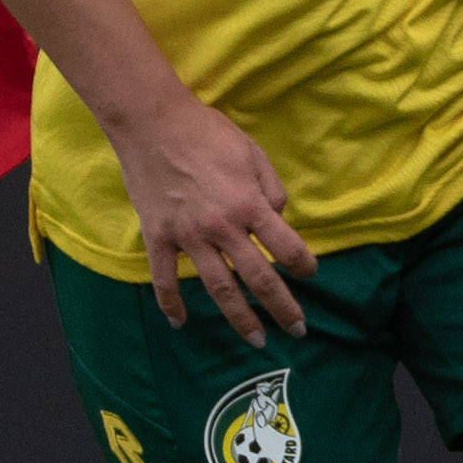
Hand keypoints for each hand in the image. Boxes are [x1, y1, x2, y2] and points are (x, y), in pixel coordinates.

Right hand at [104, 93, 314, 345]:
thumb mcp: (252, 153)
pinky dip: (171, 304)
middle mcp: (222, 227)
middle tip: (298, 330)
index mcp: (249, 205)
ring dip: (240, 318)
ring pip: (219, 288)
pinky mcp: (158, 237)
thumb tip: (280, 217)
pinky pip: (164, 278)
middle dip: (283, 308)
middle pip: (259, 278)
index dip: (304, 265)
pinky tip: (180, 324)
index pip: (287, 247)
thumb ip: (271, 189)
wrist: (152, 122)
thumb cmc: (207, 132)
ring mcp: (188, 236)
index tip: (309, 275)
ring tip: (256, 340)